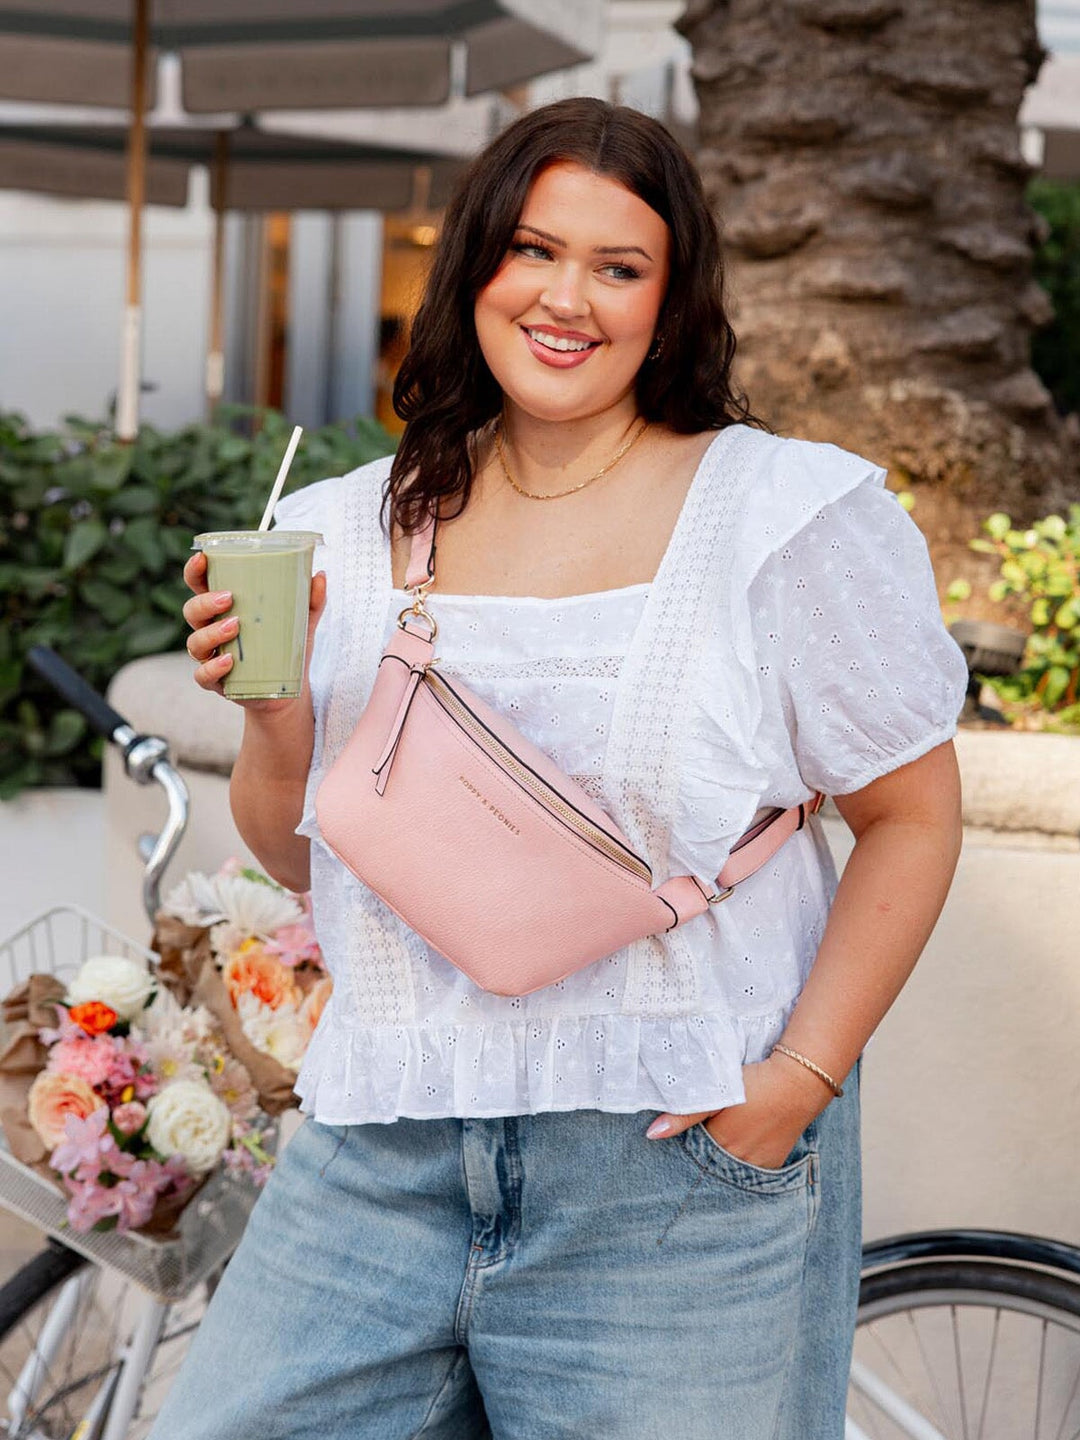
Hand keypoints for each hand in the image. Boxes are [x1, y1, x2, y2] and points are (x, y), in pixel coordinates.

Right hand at [182, 551, 326, 708]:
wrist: (287, 691)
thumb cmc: (288, 648)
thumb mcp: (302, 622)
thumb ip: (311, 600)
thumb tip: (321, 575)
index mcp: (224, 608)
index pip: (200, 585)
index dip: (195, 571)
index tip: (202, 558)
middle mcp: (211, 630)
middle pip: (192, 610)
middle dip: (205, 602)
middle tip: (229, 598)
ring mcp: (211, 656)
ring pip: (195, 642)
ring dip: (211, 633)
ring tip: (235, 627)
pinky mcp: (216, 682)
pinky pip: (203, 676)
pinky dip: (212, 668)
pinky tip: (229, 662)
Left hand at [644, 1053, 832, 1170]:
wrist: (797, 1083)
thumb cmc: (754, 1085)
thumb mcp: (716, 1094)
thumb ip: (684, 1116)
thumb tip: (652, 1135)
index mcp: (720, 1146)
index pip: (694, 1154)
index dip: (690, 1142)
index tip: (692, 1130)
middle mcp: (739, 1163)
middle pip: (712, 1163)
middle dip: (705, 1153)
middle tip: (712, 1129)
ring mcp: (758, 1166)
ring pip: (732, 1167)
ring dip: (726, 1157)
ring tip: (730, 1132)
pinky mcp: (774, 1164)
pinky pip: (752, 1170)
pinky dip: (744, 1159)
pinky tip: (745, 1140)